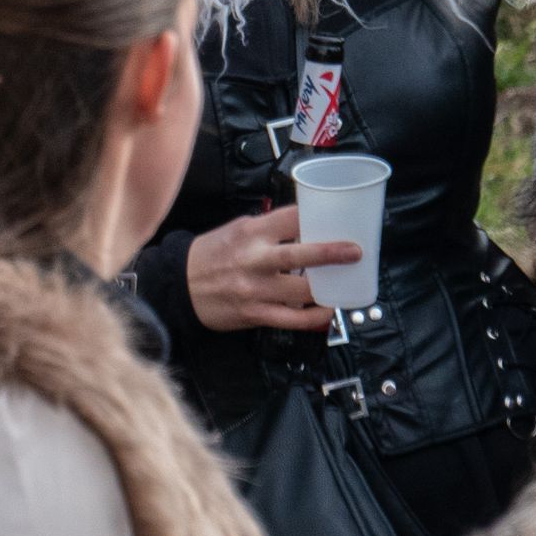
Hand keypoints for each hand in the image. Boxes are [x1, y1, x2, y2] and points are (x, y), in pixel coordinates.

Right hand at [184, 206, 359, 333]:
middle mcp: (255, 259)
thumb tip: (305, 224)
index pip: (291, 218)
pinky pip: (293, 320)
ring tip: (347, 286)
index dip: (316, 215)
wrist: (181, 285)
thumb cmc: (211, 254)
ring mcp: (256, 289)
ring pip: (301, 292)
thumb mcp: (237, 229)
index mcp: (251, 232)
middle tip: (355, 251)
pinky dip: (315, 318)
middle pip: (300, 256)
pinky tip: (328, 313)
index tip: (338, 216)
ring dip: (329, 290)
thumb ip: (269, 227)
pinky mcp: (256, 314)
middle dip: (331, 253)